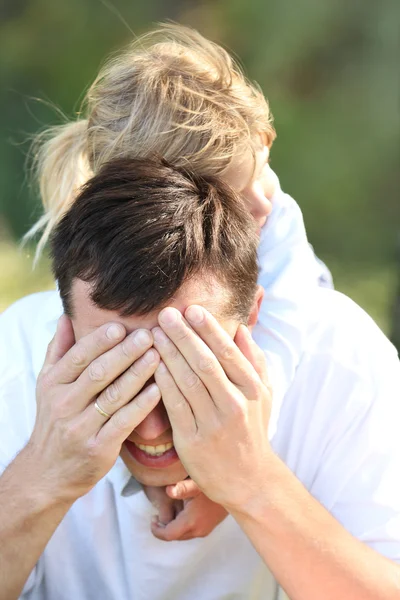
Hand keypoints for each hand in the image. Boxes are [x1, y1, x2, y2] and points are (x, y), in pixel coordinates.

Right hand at [28, 314, 160, 502]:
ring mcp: (81, 428)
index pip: (78, 357)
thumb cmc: (55, 420)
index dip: (99, 341)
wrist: (47, 473)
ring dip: (137, 374)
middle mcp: (64, 405)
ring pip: (113, 396)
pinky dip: (141, 405)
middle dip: (124, 352)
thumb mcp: (48, 385)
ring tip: (158, 355)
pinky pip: (123, 423)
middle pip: (98, 373)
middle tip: (148, 335)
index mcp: (53, 384)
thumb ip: (59, 351)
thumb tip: (66, 317)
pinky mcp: (98, 449)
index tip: (121, 326)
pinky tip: (158, 390)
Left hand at [147, 479, 227, 540]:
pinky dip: (182, 525)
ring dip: (173, 526)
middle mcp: (197, 530)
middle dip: (164, 528)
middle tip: (157, 515)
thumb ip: (182, 488)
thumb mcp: (197, 484)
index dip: (157, 530)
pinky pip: (190, 531)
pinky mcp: (208, 528)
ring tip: (169, 512)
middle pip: (175, 536)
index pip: (168, 534)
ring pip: (182, 534)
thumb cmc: (214, 486)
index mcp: (191, 521)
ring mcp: (204, 530)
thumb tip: (168, 490)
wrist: (235, 491)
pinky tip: (182, 511)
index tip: (152, 518)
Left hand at [153, 306, 272, 513]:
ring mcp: (214, 424)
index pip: (228, 353)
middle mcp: (235, 404)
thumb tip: (241, 329)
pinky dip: (163, 383)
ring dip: (169, 355)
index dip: (209, 329)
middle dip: (183, 336)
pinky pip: (175, 406)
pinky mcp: (193, 441)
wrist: (250, 480)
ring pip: (188, 382)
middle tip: (165, 314)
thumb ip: (254, 360)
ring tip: (153, 334)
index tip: (192, 309)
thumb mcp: (264, 394)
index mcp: (253, 389)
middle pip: (205, 363)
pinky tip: (152, 365)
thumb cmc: (253, 430)